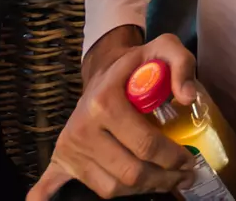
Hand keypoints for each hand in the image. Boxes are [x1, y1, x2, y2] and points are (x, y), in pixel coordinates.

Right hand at [27, 32, 196, 199]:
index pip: (145, 144)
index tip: (190, 159)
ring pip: (111, 188)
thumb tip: (187, 97)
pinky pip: (51, 186)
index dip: (173, 157)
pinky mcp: (60, 159)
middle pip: (130, 172)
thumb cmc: (136, 65)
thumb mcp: (163, 50)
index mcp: (105, 102)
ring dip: (141, 190)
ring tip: (163, 181)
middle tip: (184, 175)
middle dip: (163, 179)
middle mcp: (83, 128)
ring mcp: (69, 148)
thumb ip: (182, 64)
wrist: (103, 70)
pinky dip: (46, 198)